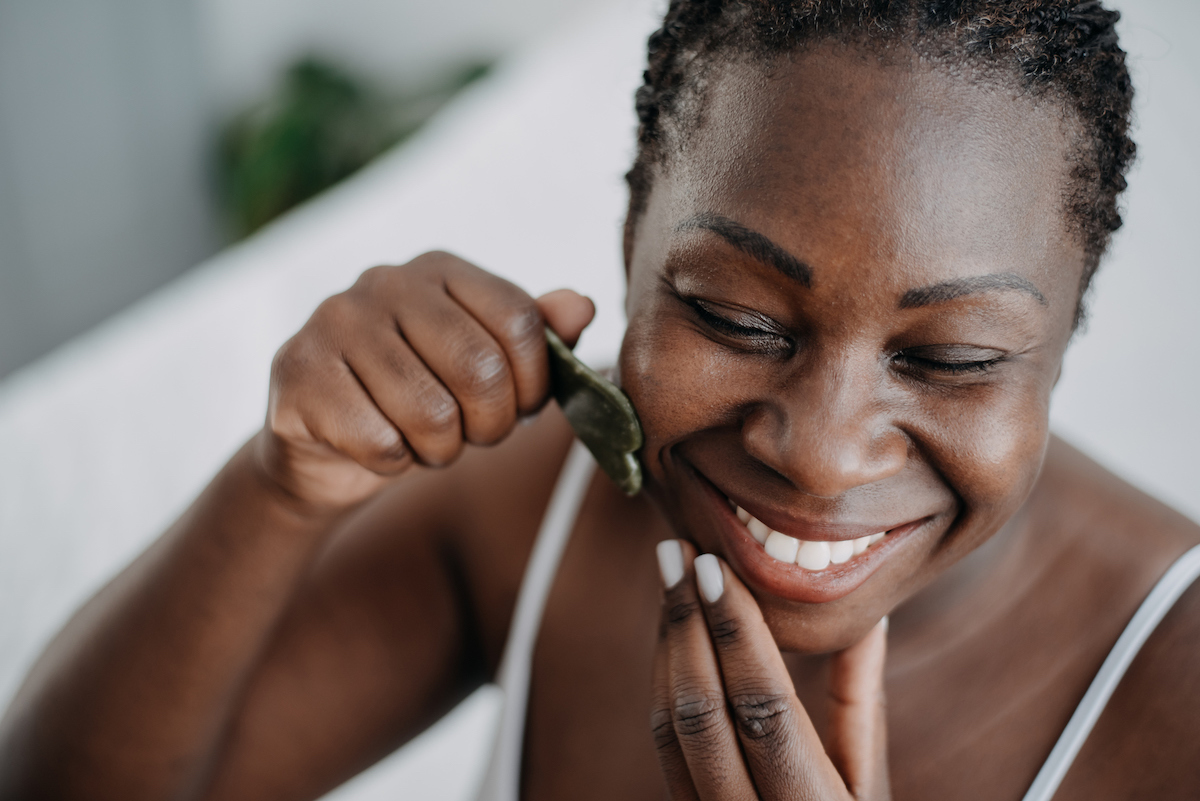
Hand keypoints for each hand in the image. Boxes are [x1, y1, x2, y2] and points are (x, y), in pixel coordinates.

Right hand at [255, 251, 594, 511]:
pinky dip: (394, 463)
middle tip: (471, 435)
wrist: (323, 446)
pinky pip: (381, 442)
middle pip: (481, 369)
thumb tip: (581, 306)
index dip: (535, 383)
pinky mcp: (298, 373)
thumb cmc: (419, 399)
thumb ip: (535, 337)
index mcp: (440, 268)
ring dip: (441, 450)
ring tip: (424, 441)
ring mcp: (334, 321)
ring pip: (432, 413)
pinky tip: (378, 446)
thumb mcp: (485, 367)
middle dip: (490, 425)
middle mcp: (385, 281)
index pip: (521, 321)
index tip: (521, 407)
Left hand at [652, 540, 889, 800]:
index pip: (764, 709)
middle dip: (685, 626)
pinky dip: (661, 683)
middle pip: (702, 713)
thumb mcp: (869, 785)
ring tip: (670, 581)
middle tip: (676, 554)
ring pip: (669, 727)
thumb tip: (865, 616)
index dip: (735, 635)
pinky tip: (670, 638)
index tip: (717, 567)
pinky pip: (661, 745)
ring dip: (665, 647)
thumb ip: (862, 702)